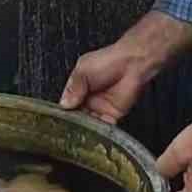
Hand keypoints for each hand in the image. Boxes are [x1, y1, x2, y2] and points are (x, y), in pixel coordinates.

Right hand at [58, 11, 191, 123]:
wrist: (132, 64)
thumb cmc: (109, 60)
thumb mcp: (83, 70)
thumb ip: (73, 88)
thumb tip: (64, 104)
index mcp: (79, 86)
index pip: (67, 102)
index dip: (64, 110)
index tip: (59, 118)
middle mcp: (89, 98)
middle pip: (77, 115)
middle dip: (73, 121)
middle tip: (68, 126)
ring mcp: (100, 107)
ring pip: (89, 122)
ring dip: (85, 127)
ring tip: (80, 129)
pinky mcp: (113, 114)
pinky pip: (103, 126)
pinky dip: (99, 130)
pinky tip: (93, 130)